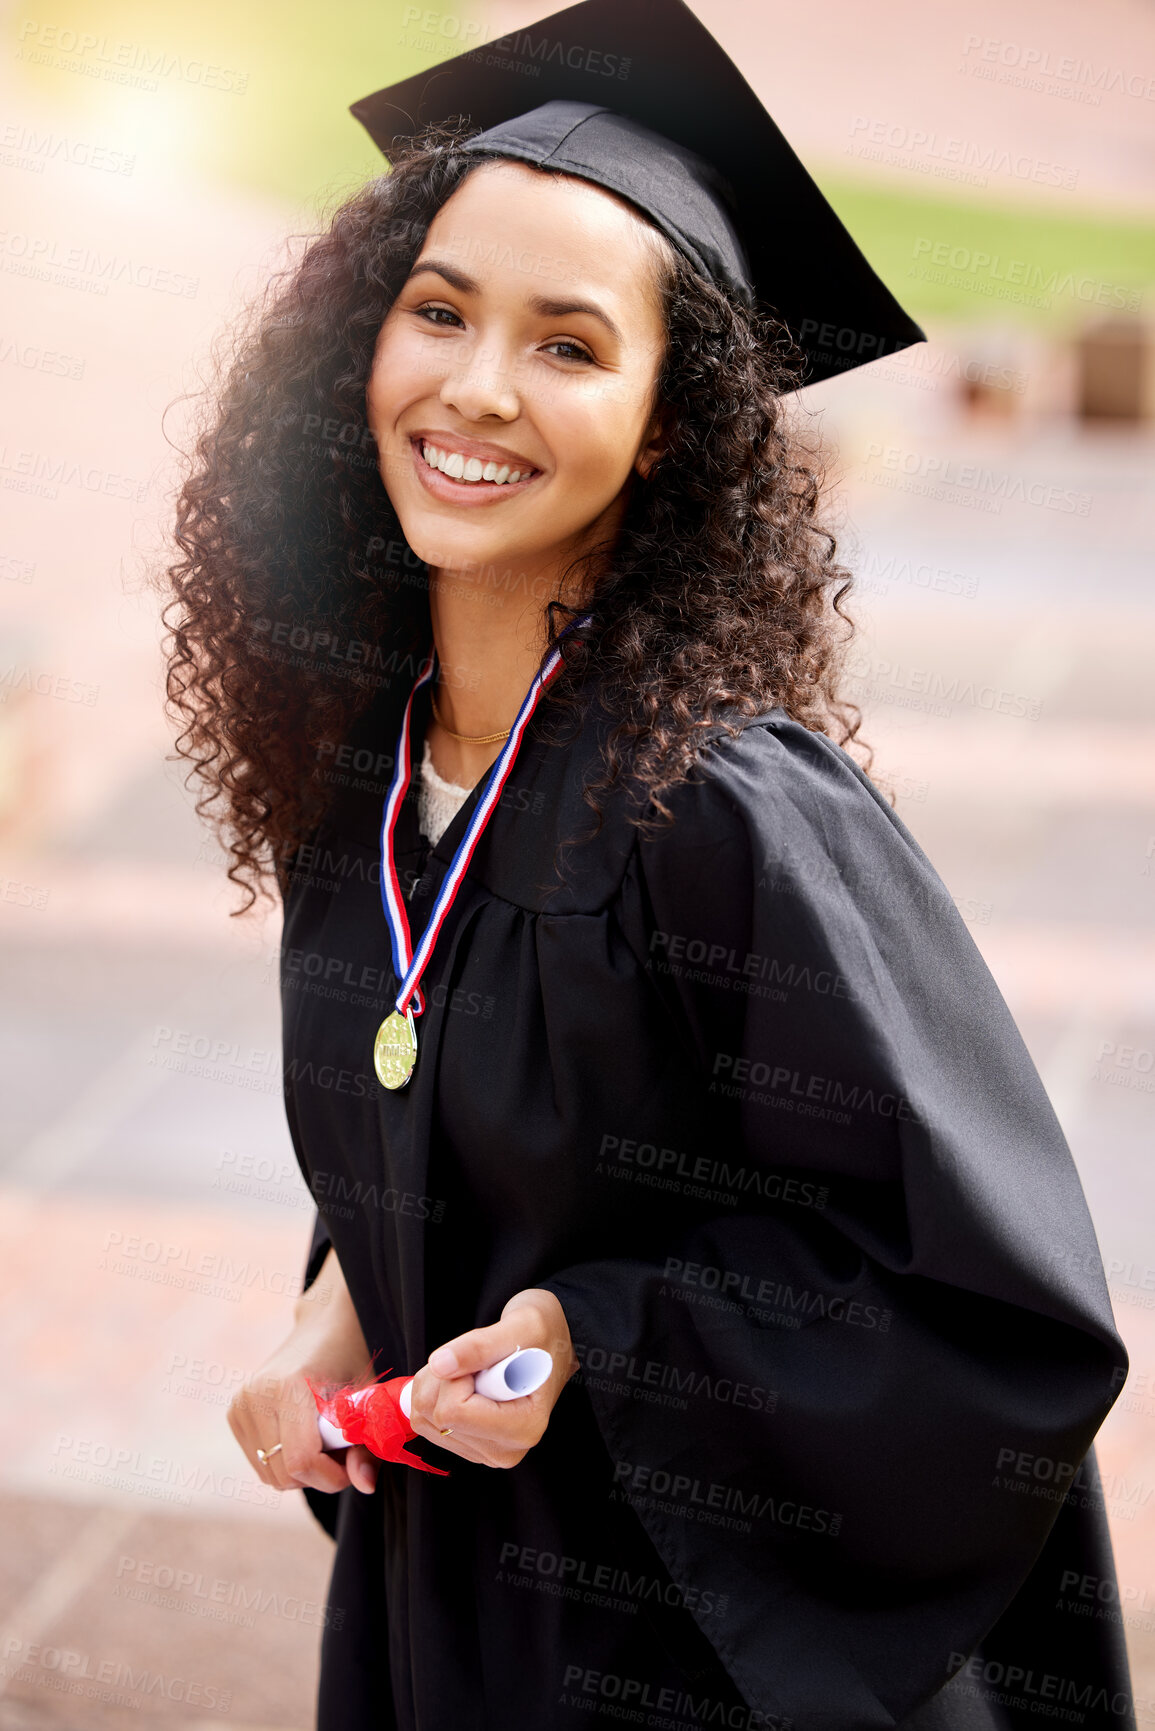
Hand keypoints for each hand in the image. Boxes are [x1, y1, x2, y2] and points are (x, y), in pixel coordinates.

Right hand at [227, 1245, 379, 1496]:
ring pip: (271, 1475)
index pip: (300, 1460)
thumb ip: (367, 1446)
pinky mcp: (234, 1415)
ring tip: (323, 1440)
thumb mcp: (367, 1400)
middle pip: (285, 1474)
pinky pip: (262, 1465)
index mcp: (286, 1387)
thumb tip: (365, 1485)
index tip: (351, 1465)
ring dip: (302, 1471)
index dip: (330, 1476)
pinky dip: (285, 1463)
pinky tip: (302, 1437)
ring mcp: (239, 1406)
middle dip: (319, 1475)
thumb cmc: (351, 1361)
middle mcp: (254, 1396)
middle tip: (341, 1452)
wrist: (323, 1332)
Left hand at [406, 1289, 578, 1468]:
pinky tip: (466, 1383)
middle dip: (443, 1378)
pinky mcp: (471, 1447)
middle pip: (433, 1416)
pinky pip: (426, 1423)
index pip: (453, 1412)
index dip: (456, 1375)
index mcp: (523, 1427)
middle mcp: (506, 1450)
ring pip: (424, 1419)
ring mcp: (487, 1452)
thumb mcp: (520, 1326)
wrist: (553, 1343)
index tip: (481, 1358)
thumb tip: (439, 1365)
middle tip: (476, 1360)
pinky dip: (436, 1394)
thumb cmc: (543, 1332)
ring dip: (437, 1384)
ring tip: (474, 1369)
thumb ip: (478, 1346)